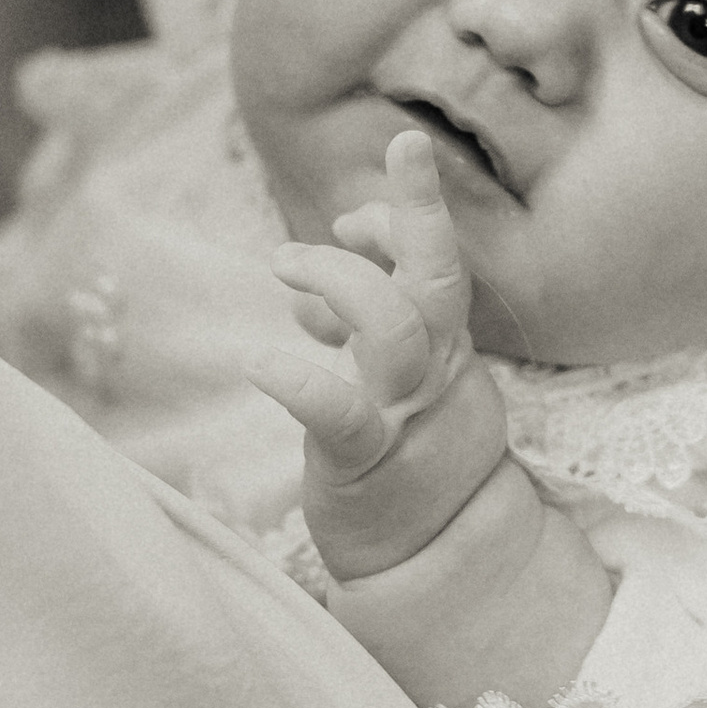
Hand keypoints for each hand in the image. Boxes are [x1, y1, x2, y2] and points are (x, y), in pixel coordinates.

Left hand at [246, 131, 511, 575]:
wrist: (440, 564)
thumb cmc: (411, 464)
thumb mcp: (402, 383)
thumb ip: (368, 324)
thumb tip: (320, 279)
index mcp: (447, 349)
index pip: (441, 264)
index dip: (406, 217)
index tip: (351, 213)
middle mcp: (437, 373)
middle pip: (442, 277)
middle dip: (424, 207)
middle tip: (404, 142)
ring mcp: (406, 416)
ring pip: (394, 330)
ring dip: (339, 281)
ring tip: (281, 263)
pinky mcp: (367, 464)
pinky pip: (340, 414)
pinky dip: (301, 381)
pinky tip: (260, 361)